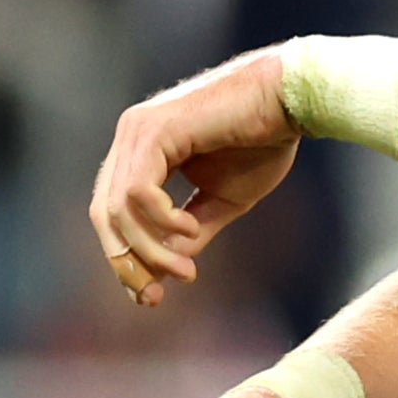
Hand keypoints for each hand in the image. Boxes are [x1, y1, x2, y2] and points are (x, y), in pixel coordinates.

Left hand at [91, 48, 300, 305]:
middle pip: (104, 215)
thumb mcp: (225, 198)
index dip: (128, 257)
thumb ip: (192, 228)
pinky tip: (191, 229)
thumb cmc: (266, 140)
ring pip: (118, 209)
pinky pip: (138, 193)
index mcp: (142, 151)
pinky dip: (161, 221)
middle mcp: (130, 138)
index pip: (114, 213)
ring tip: (187, 269)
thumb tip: (166, 268)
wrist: (293, 100)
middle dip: (127, 262)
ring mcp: (136, 132)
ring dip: (151, 249)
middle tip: (154, 296)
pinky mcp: (152, 132)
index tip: (152, 296)